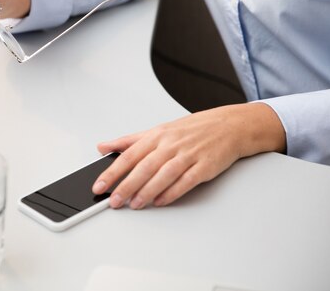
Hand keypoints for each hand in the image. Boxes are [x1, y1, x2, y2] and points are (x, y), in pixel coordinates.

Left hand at [92, 103, 285, 208]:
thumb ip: (129, 141)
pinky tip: (160, 201)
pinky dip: (172, 192)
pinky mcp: (204, 166)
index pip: (129, 155)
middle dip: (126, 185)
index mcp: (157, 135)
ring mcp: (188, 155)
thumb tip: (103, 146)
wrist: (230, 126)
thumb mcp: (158, 130)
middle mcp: (171, 144)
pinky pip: (186, 181)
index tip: (99, 185)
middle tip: (113, 200)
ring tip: (134, 204)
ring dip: (147, 191)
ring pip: (163, 174)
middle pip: (143, 166)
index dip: (112, 171)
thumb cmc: (193, 129)